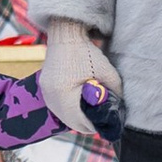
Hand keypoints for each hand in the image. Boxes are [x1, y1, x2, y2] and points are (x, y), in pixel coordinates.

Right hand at [39, 19, 123, 139]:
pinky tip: (78, 105)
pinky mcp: (44, 88)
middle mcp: (51, 97)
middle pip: (71, 123)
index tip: (104, 123)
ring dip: (76, 118)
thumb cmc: (87, 53)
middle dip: (86, 124)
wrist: (65, 35)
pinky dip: (68, 110)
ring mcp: (45, 93)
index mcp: (65, 95)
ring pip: (62, 117)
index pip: (80, 123)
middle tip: (99, 120)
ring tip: (89, 113)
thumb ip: (115, 93)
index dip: (95, 126)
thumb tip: (118, 110)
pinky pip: (57, 107)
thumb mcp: (108, 74)